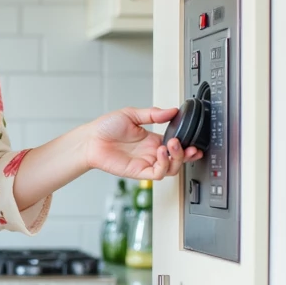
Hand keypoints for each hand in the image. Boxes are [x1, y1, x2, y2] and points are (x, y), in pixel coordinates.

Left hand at [84, 107, 202, 179]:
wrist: (91, 139)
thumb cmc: (106, 128)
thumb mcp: (132, 114)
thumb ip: (153, 114)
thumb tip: (171, 110)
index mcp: (152, 140)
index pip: (175, 145)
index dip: (187, 145)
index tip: (194, 140)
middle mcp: (151, 153)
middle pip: (177, 159)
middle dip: (187, 154)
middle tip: (188, 145)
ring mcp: (146, 163)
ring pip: (171, 168)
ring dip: (177, 158)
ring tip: (173, 145)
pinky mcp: (139, 171)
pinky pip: (157, 173)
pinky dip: (164, 164)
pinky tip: (161, 151)